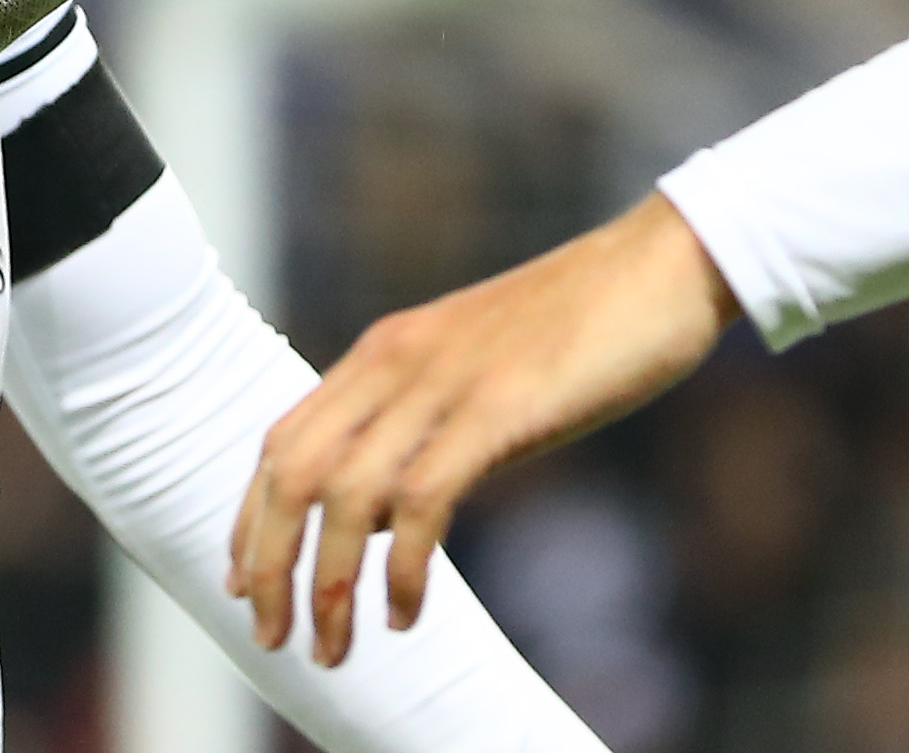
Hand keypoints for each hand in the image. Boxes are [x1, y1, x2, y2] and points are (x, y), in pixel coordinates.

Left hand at [228, 194, 735, 665]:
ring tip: (338, 644)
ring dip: (329, 582)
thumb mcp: (479, 368)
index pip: (284, 439)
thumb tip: (392, 508)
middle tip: (277, 637)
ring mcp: (445, 382)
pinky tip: (408, 610)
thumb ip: (429, 421)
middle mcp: (397, 361)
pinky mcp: (499, 407)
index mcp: (386, 349)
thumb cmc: (584, 323)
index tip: (246, 585)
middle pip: (293, 471)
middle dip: (271, 564)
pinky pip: (422, 499)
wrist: (662, 264)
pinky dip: (403, 567)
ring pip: (346, 495)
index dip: (251, 519)